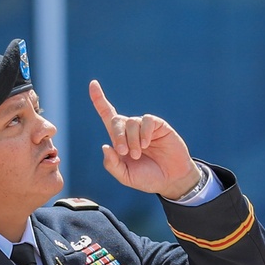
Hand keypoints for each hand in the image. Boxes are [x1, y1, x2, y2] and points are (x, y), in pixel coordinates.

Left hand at [89, 80, 200, 197]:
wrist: (170, 180)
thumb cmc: (148, 178)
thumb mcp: (126, 176)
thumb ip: (112, 165)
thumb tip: (105, 146)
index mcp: (120, 140)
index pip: (107, 115)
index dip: (99, 100)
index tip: (93, 84)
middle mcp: (131, 130)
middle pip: (116, 120)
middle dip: (118, 136)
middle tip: (124, 153)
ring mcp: (145, 127)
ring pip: (131, 122)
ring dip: (132, 139)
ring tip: (138, 154)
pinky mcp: (158, 125)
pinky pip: (146, 120)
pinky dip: (143, 132)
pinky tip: (146, 144)